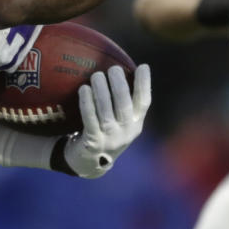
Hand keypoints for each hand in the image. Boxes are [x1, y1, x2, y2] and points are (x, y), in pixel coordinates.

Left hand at [62, 64, 150, 178]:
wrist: (88, 162)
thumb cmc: (105, 132)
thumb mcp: (120, 121)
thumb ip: (123, 101)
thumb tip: (122, 68)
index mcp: (136, 124)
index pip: (144, 102)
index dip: (145, 84)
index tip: (143, 67)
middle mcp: (126, 132)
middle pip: (125, 105)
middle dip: (119, 84)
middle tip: (112, 68)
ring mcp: (109, 139)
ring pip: (106, 111)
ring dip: (101, 91)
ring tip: (96, 75)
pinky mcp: (92, 142)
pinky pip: (89, 120)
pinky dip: (87, 103)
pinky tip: (84, 89)